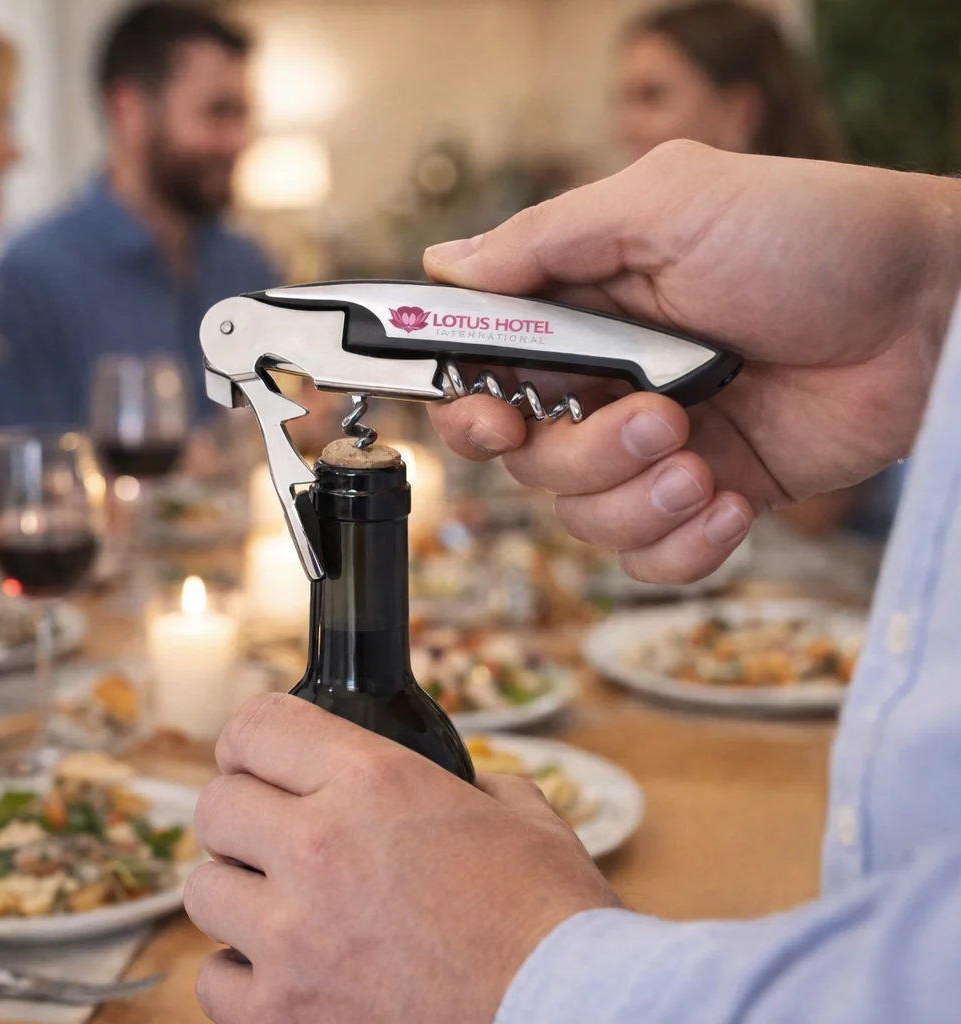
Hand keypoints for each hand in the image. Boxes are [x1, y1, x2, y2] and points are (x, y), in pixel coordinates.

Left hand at [184, 694, 618, 1023]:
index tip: (258, 754)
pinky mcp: (282, 1016)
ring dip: (239, 889)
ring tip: (281, 901)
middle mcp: (318, 846)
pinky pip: (212, 981)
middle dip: (241, 810)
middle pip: (216, 805)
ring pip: (203, 890)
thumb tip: (461, 790)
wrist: (563, 1013)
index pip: (258, 727)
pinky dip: (240, 972)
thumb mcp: (520, 816)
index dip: (252, 736)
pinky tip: (283, 967)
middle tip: (272, 828)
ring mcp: (292, 937)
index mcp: (373, 779)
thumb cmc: (550, 918)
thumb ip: (473, 787)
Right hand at [424, 141, 960, 581]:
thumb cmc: (810, 237)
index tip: (492, 420)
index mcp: (583, 314)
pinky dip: (681, 546)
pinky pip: (652, 559)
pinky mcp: (707, 497)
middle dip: (585, 454)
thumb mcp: (670, 204)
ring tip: (703, 461)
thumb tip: (446, 262)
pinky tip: (729, 504)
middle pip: (531, 463)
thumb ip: (549, 240)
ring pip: (585, 518)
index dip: (472, 410)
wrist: (928, 312)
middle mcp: (609, 384)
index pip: (486, 376)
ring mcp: (657, 448)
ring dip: (637, 502)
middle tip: (659, 417)